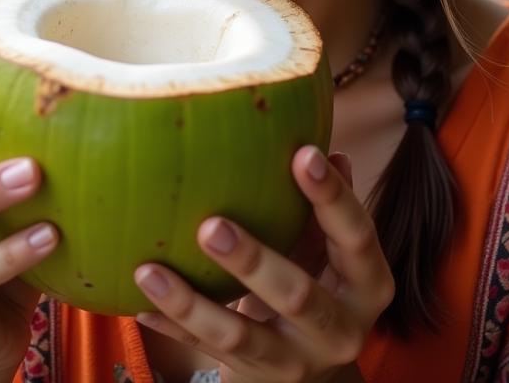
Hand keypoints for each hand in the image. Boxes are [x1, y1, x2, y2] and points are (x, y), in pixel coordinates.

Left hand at [132, 147, 394, 382]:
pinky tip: (139, 304)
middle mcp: (341, 329)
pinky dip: (172, 327)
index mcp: (369, 283)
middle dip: (253, 261)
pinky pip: (206, 351)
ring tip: (149, 270)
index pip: (357, 235)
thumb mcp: (333, 250)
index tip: (303, 153)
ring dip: (190, 303)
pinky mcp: (257, 377)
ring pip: (240, 334)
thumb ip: (328, 207)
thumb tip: (330, 149)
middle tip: (210, 226)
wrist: (316, 374)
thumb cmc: (321, 281)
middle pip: (298, 295)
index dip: (332, 196)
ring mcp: (297, 362)